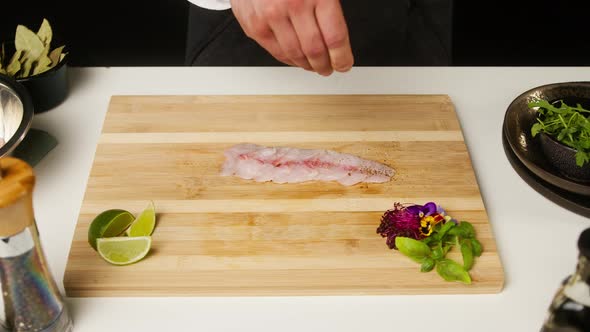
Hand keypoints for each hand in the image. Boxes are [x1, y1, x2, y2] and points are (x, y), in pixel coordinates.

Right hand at [230, 0, 353, 75]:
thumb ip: (329, 7)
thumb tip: (340, 40)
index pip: (335, 37)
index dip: (342, 57)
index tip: (344, 64)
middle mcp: (293, 5)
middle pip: (315, 51)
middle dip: (325, 65)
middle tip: (330, 68)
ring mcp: (271, 16)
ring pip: (295, 55)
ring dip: (308, 66)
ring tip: (314, 66)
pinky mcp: (255, 25)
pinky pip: (276, 52)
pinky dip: (289, 60)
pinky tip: (297, 59)